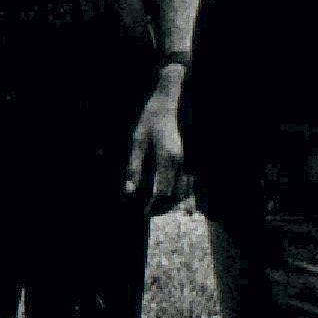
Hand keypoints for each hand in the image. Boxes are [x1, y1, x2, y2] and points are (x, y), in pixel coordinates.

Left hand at [127, 69, 188, 213]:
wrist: (166, 104)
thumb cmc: (148, 122)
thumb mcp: (136, 143)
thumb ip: (134, 168)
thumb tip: (130, 191)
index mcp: (167, 158)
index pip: (162, 191)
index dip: (151, 204)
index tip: (141, 211)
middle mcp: (180, 162)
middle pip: (175, 194)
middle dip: (162, 207)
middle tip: (147, 213)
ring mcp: (186, 160)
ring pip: (184, 190)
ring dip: (173, 203)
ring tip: (158, 208)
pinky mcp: (186, 158)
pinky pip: (188, 181)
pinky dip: (182, 193)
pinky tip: (174, 198)